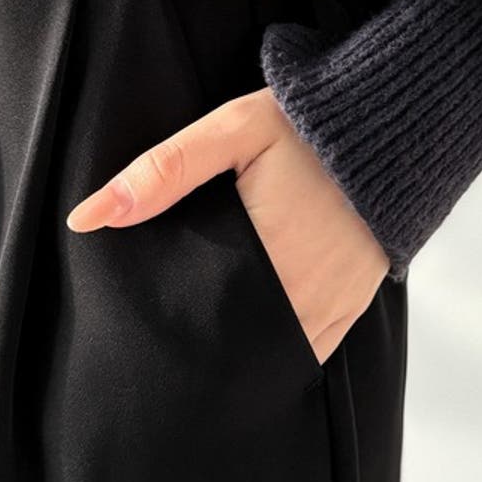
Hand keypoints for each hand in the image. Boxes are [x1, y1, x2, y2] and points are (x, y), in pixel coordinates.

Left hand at [66, 87, 389, 364]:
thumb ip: (164, 170)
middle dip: (201, 347)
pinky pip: (309, 349)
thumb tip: (88, 217)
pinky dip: (279, 349)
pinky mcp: (353, 304)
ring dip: (239, 352)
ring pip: (271, 356)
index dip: (171, 330)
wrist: (394, 125)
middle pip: (235, 346)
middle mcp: (302, 295)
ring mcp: (332, 305)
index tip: (145, 333)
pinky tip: (253, 339)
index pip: (202, 320)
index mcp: (267, 256)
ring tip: (205, 342)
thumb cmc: (309, 127)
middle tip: (167, 341)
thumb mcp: (233, 129)